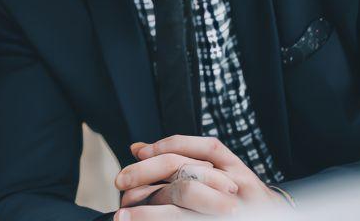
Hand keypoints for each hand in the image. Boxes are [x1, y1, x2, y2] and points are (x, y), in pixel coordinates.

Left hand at [114, 136, 286, 217]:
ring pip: (185, 201)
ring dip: (149, 211)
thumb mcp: (220, 174)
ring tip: (123, 215)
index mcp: (236, 170)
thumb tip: (137, 148)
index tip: (139, 152)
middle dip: (147, 173)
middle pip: (187, 172)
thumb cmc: (238, 199)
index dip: (169, 145)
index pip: (205, 148)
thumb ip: (183, 159)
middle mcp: (236, 189)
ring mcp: (228, 209)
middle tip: (120, 182)